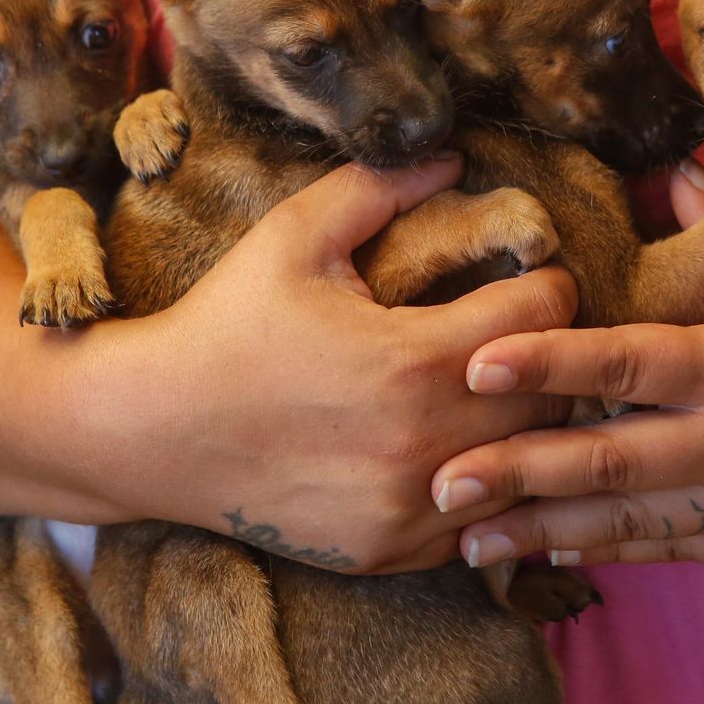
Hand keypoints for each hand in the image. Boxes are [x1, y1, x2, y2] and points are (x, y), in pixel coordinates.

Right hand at [68, 154, 577, 573]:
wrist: (149, 431)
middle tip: (517, 331)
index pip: (547, 316)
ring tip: (493, 389)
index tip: (527, 275)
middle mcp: (427, 443)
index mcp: (416, 359)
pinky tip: (449, 448)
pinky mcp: (390, 550)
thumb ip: (379, 188)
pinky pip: (480, 523)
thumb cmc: (226, 323)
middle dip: (548, 355)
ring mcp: (410, 506)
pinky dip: (480, 485)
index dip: (546, 283)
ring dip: (523, 425)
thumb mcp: (294, 235)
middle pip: (554, 395)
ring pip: (528, 466)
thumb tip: (452, 154)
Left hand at [429, 166, 703, 567]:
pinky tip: (562, 555)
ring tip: (469, 544)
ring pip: (630, 524)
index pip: (627, 363)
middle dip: (517, 476)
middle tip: (436, 485)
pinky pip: (678, 551)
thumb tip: (681, 166)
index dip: (549, 363)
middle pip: (606, 463)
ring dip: (546, 533)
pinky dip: (616, 555)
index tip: (477, 367)